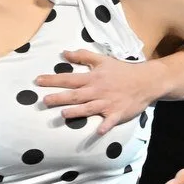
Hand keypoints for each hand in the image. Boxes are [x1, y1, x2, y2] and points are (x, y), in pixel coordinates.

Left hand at [34, 48, 183, 134]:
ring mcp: (107, 103)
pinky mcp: (117, 113)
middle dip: (59, 97)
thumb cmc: (122, 71)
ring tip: (63, 114)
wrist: (146, 81)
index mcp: (93, 78)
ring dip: (77, 111)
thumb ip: (83, 56)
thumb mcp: (103, 60)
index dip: (53, 79)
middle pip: (75, 95)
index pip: (69, 79)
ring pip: (89, 108)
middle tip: (44, 100)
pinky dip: (105, 126)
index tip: (38, 81)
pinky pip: (110, 121)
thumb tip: (64, 53)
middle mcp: (97, 91)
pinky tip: (98, 131)